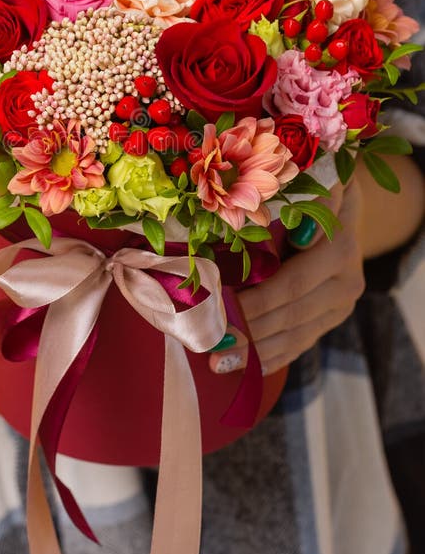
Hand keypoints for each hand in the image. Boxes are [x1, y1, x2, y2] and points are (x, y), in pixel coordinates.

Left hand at [209, 181, 365, 376]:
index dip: (255, 301)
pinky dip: (269, 358)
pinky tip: (242, 369)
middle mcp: (346, 284)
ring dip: (254, 353)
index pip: (291, 284)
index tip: (218, 310)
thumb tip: (301, 238)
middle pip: (290, 316)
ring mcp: (339, 307)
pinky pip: (299, 346)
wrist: (341, 207)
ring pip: (293, 337)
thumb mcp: (313, 184)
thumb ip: (308, 202)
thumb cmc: (312, 188)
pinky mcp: (329, 320)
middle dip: (247, 331)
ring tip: (217, 362)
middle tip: (208, 342)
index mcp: (339, 250)